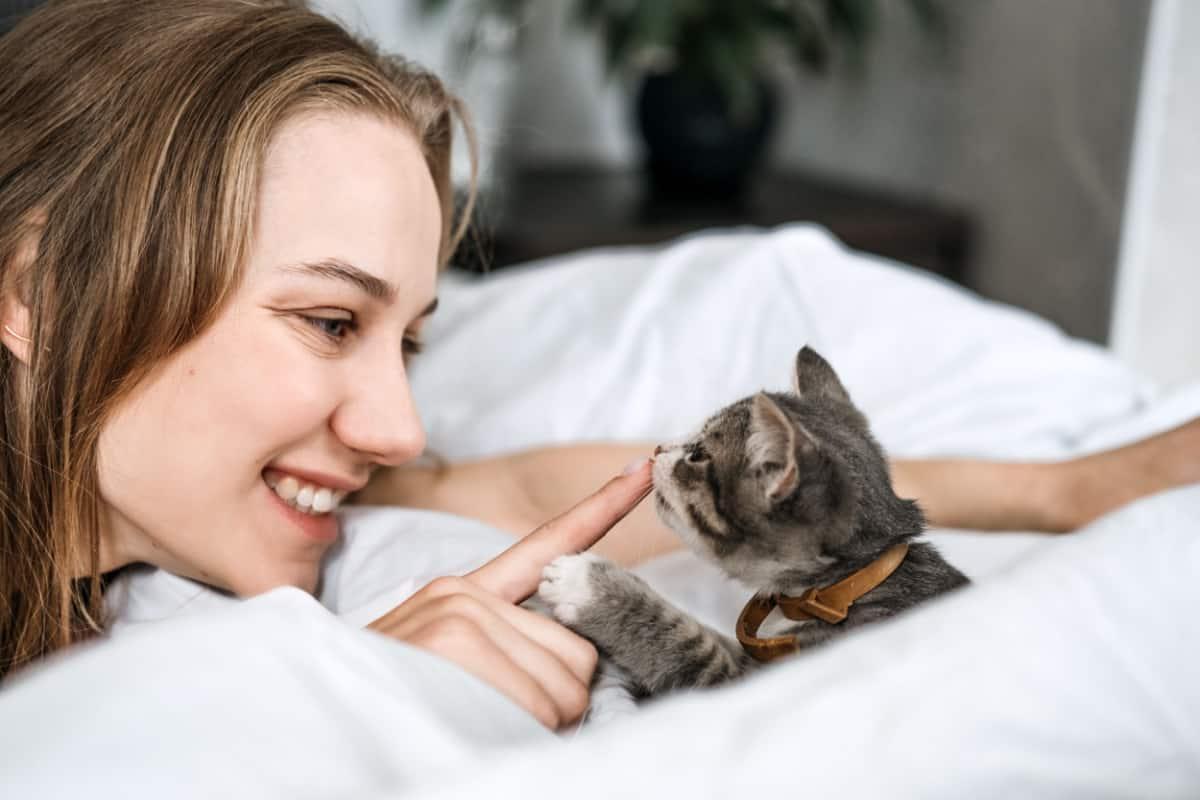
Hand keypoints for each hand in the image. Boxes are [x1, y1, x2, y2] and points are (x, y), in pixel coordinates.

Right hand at [366, 458, 652, 728]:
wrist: (314, 732)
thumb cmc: (389, 708)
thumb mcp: (443, 670)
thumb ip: (504, 650)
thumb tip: (573, 669)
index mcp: (463, 595)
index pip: (548, 543)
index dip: (603, 505)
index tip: (645, 466)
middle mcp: (462, 594)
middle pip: (578, 652)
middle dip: (557, 701)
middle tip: (496, 716)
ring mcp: (458, 614)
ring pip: (568, 687)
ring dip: (538, 724)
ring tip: (474, 723)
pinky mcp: (453, 641)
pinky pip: (539, 704)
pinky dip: (520, 733)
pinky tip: (468, 727)